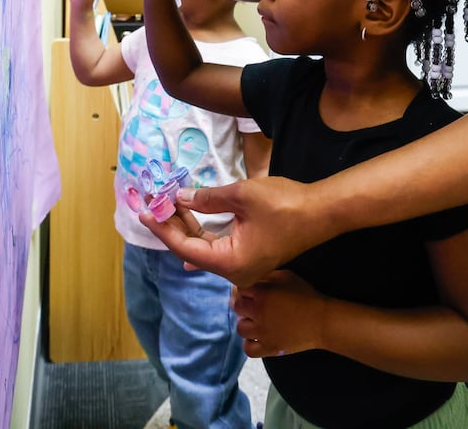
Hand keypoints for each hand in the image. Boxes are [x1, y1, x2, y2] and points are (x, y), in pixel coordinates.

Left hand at [138, 176, 322, 285]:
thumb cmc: (285, 205)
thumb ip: (207, 199)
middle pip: (193, 249)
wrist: (323, 213)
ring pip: (206, 247)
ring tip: (168, 203)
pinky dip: (203, 230)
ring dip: (187, 225)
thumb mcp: (241, 196)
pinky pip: (219, 246)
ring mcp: (243, 266)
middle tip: (154, 201)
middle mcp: (234, 272)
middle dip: (173, 225)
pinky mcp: (251, 256)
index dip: (163, 229)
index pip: (185, 247)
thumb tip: (180, 198)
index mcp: (230, 263)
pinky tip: (188, 219)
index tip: (144, 211)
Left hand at [233, 270, 325, 357]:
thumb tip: (253, 277)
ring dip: (247, 323)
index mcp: (262, 293)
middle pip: (237, 307)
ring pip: (240, 328)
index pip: (240, 289)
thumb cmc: (306, 295)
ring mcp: (262, 332)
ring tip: (256, 321)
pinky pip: (248, 348)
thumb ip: (267, 276)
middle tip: (255, 306)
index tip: (253, 292)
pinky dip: (250, 343)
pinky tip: (257, 338)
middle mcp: (258, 312)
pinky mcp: (269, 348)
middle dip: (245, 305)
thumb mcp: (287, 276)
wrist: (322, 320)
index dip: (246, 289)